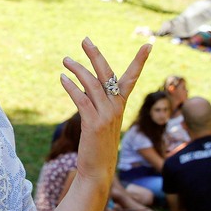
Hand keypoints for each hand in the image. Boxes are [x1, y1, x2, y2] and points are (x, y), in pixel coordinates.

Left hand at [60, 38, 150, 186]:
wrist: (98, 171)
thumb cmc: (98, 146)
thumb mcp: (101, 122)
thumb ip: (97, 104)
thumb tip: (84, 86)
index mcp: (120, 106)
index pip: (131, 79)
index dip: (139, 62)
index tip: (148, 45)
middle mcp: (116, 108)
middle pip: (108, 75)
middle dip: (97, 56)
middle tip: (85, 40)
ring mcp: (106, 116)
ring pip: (93, 85)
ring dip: (78, 69)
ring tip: (66, 59)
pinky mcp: (94, 124)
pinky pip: (82, 100)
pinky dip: (72, 87)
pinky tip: (63, 78)